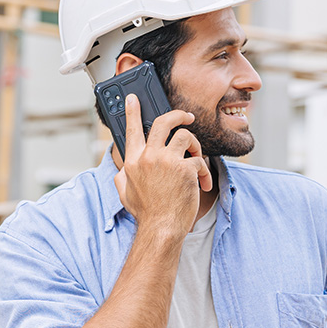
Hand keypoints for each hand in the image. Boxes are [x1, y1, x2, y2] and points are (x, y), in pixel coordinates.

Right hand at [114, 94, 212, 237]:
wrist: (161, 228)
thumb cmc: (147, 213)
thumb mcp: (125, 193)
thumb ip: (123, 176)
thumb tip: (123, 169)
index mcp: (133, 161)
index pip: (131, 129)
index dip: (132, 111)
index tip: (133, 98)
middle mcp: (148, 157)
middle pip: (163, 122)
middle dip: (177, 115)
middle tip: (186, 117)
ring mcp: (167, 161)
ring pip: (185, 136)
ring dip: (194, 144)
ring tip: (196, 155)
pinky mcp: (185, 169)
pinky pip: (198, 160)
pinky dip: (203, 172)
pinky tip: (202, 184)